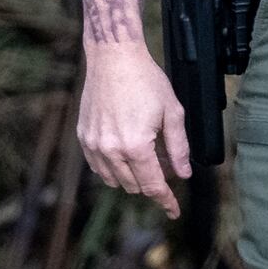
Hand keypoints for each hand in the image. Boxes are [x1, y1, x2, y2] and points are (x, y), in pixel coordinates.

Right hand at [76, 38, 189, 218]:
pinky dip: (113, 168)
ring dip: (132, 176)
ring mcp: (94, 145)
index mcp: (136, 146)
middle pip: (134, 186)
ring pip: (115, 180)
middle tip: (166, 163)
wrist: (113, 57)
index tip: (174, 211)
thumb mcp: (172, 112)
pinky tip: (125, 154)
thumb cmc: (145, 80)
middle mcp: (111, 150)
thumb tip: (183, 174)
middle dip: (152, 182)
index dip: (166, 201)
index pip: (153, 185)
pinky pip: (98, 167)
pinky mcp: (84, 137)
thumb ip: (179, 147)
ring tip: (146, 154)